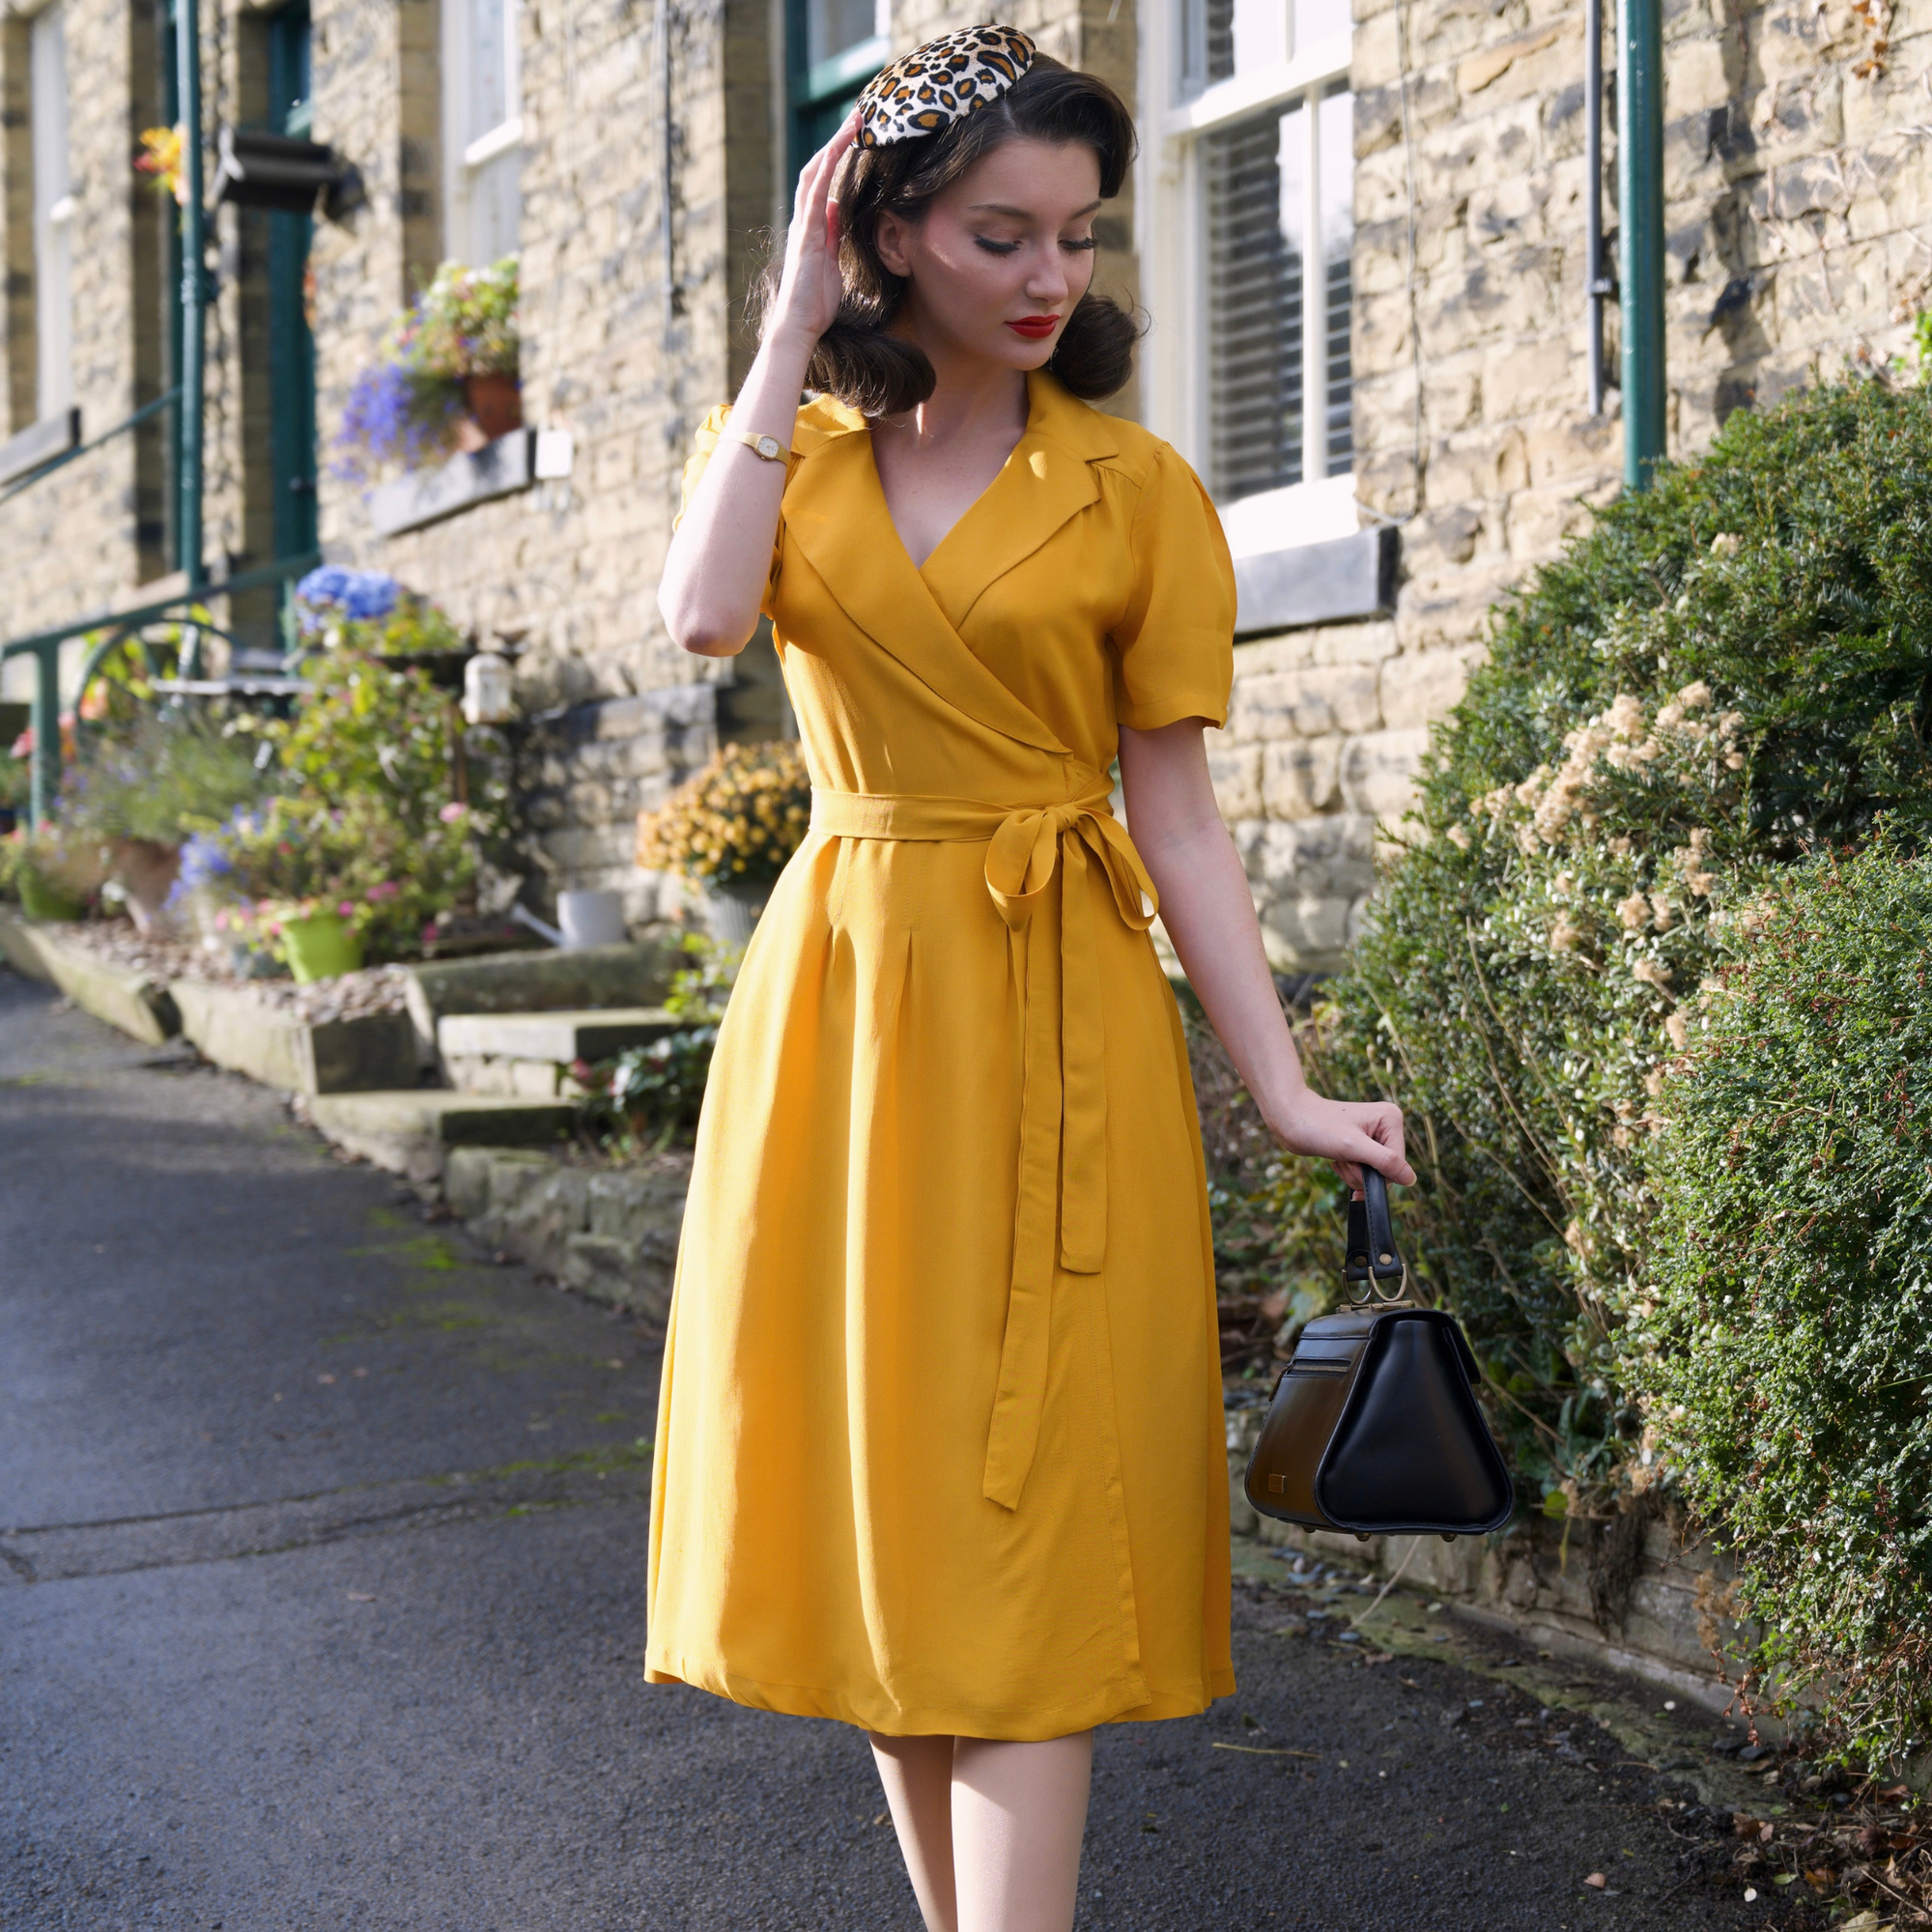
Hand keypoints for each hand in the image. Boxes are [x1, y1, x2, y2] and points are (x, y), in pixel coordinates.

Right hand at [767, 109, 860, 348]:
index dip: (839, 157)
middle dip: (838, 140)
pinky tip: (841, 145)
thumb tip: (837, 209)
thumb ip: (833, 235)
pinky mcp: (805, 232)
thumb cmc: (815, 303)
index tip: (858, 138)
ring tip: (855, 120)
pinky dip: (828, 165)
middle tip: (859, 116)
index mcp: (812, 226)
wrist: (798, 325)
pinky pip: (815, 190)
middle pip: (819, 167)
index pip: (824, 181)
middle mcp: (805, 218)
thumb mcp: (832, 262)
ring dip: (835, 143)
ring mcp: (803, 223)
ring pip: (816, 170)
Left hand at [1264, 1089, 1414, 1193]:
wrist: (1290, 1119)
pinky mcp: (1360, 1145)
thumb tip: (1411, 1179)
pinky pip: (1362, 1171)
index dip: (1377, 1173)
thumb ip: (1385, 1162)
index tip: (1354, 1163)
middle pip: (1386, 1170)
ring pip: (1373, 1174)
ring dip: (1352, 1173)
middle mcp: (1385, 1125)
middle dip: (1361, 1173)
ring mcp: (1373, 1136)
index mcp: (1391, 1119)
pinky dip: (1348, 1170)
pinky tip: (1336, 1159)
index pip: (1398, 1162)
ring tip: (1338, 1157)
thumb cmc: (1318, 1127)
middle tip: (1343, 1159)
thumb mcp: (1353, 1147)